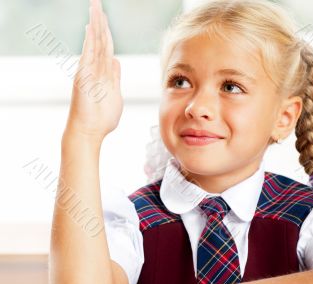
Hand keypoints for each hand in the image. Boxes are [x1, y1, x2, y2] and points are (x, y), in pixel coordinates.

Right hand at [64, 0, 122, 141]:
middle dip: (100, 22)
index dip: (107, 33)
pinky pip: (89, 55)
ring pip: (94, 44)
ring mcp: (89, 72)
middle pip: (100, 41)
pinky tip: (91, 26)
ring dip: (96, 25)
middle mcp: (95, 70)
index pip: (106, 48)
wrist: (90, 131)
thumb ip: (115, 78)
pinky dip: (90, 40)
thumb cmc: (102, 119)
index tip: (105, 19)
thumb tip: (116, 61)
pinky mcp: (85, 77)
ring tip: (95, 7)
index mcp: (104, 74)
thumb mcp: (115, 95)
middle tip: (98, 3)